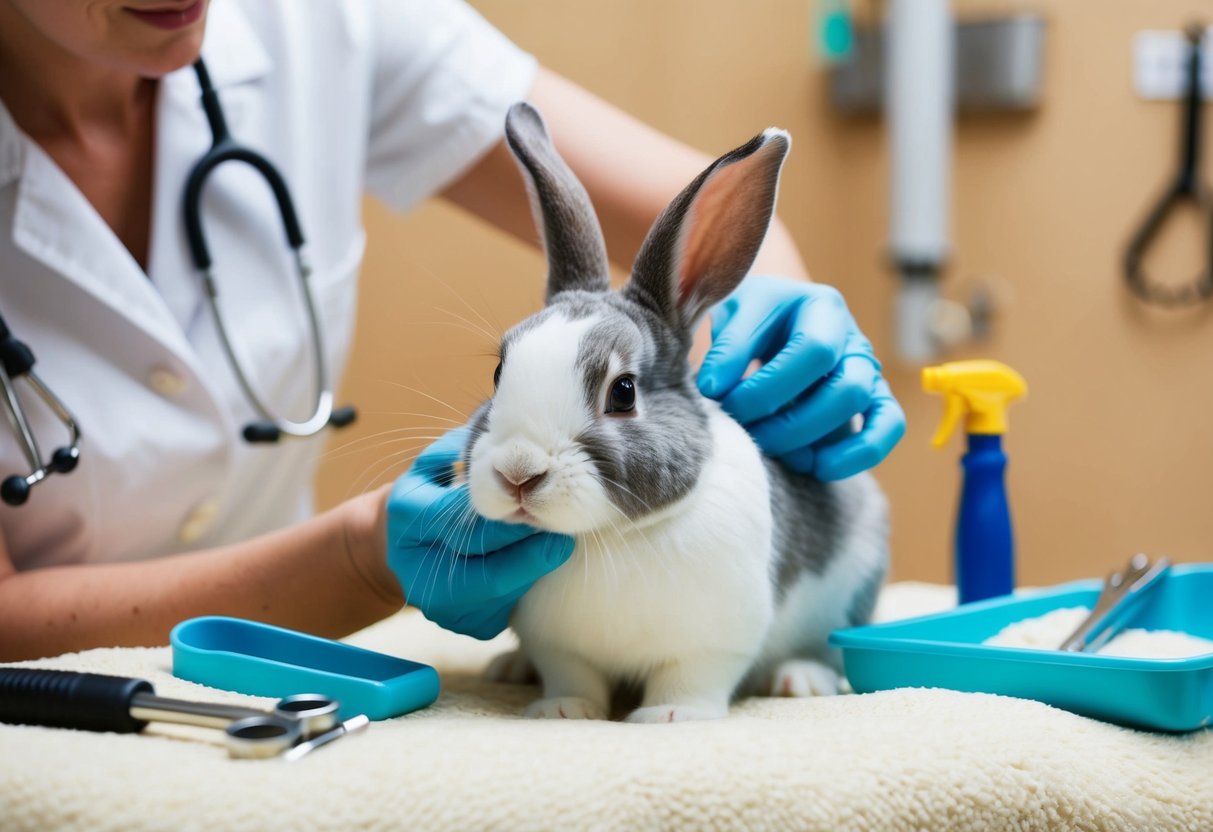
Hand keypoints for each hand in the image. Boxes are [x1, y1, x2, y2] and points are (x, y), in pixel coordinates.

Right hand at [385, 428, 574, 638]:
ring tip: (557, 542)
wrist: (398, 551)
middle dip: (531, 549)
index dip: (510, 516)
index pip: (468, 523)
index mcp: (408, 519)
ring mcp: (442, 607)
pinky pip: (508, 608)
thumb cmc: (427, 496)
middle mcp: (420, 571)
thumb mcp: (432, 464)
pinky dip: (526, 584)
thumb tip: (506, 433)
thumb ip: (463, 447)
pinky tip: (537, 563)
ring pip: (504, 593)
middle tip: (564, 529)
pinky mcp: (467, 626)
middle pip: (490, 569)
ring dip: (534, 568)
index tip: (544, 502)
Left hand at [696, 275, 905, 480]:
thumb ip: (727, 347)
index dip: (768, 384)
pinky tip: (816, 466)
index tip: (720, 397)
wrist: (772, 322)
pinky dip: (858, 454)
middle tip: (744, 429)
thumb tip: (717, 387)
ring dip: (809, 438)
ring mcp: (867, 369)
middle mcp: (852, 337)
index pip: (812, 349)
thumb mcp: (732, 315)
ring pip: (860, 409)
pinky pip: (887, 427)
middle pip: (844, 386)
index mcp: (822, 306)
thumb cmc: (753, 321)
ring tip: (767, 446)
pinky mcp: (874, 399)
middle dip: (789, 421)